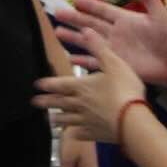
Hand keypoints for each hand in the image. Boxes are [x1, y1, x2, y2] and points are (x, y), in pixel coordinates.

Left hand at [32, 27, 145, 143]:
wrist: (132, 121)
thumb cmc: (123, 89)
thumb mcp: (113, 63)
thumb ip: (99, 48)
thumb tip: (86, 31)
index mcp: (81, 86)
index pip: (59, 84)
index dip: (47, 84)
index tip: (36, 85)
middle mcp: (79, 104)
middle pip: (59, 102)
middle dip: (46, 102)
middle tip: (33, 102)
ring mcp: (86, 121)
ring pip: (67, 119)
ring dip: (57, 119)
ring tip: (49, 119)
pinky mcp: (95, 135)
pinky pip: (81, 134)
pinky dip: (76, 134)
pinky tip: (74, 134)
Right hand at [54, 0, 166, 91]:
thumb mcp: (160, 15)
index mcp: (125, 19)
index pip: (102, 10)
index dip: (89, 4)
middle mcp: (116, 33)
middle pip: (90, 23)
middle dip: (74, 18)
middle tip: (57, 12)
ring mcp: (114, 49)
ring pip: (89, 41)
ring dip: (74, 37)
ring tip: (57, 32)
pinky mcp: (115, 65)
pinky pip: (96, 61)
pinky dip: (83, 60)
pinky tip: (70, 59)